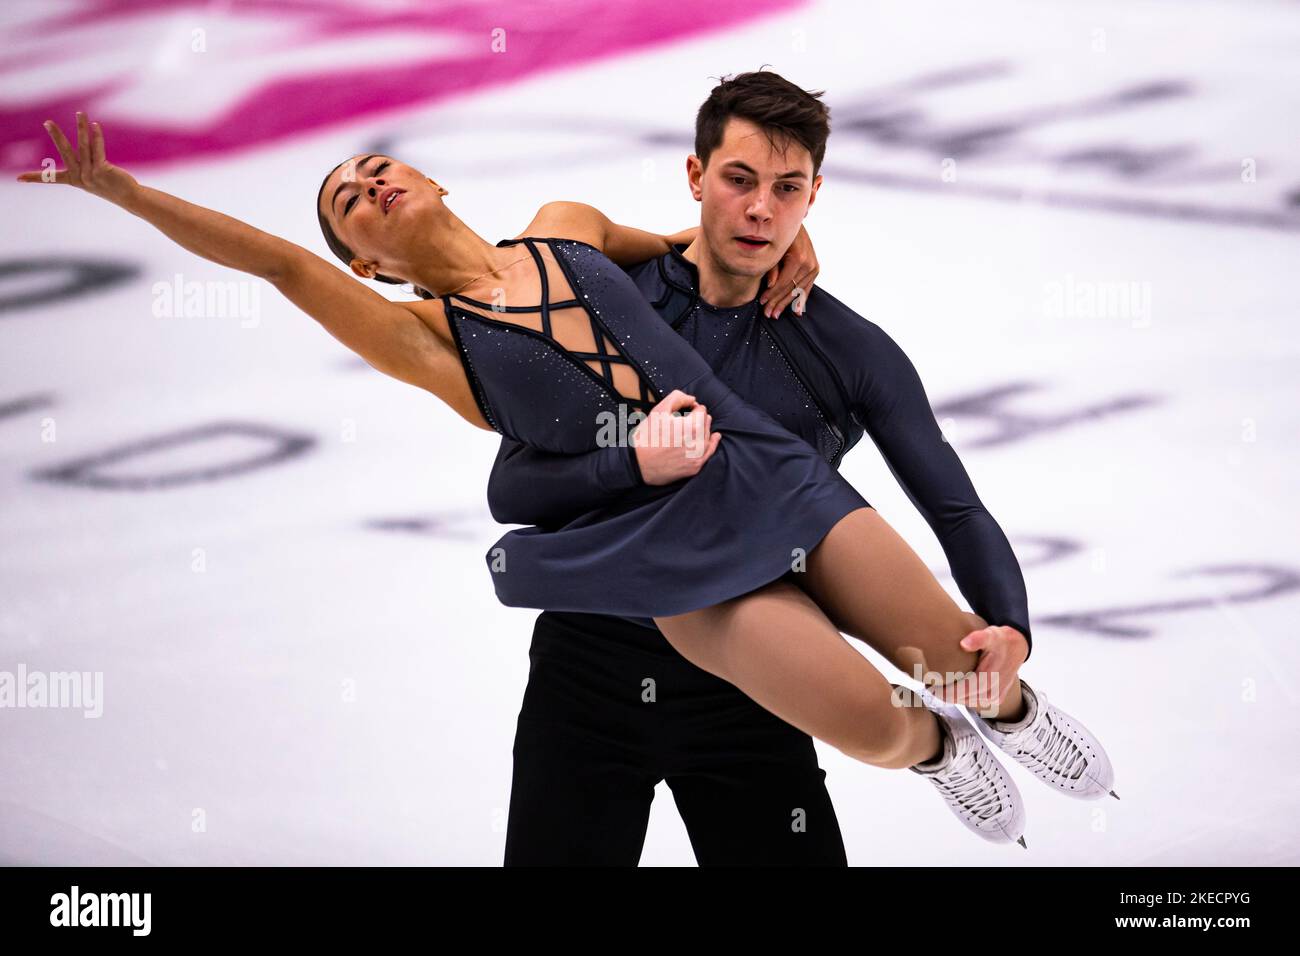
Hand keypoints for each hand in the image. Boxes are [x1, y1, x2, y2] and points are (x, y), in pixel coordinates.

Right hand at [17, 112, 138, 206]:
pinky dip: (96, 136)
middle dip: (56, 136)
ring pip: (83, 146)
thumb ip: (84, 163)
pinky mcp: (102, 170)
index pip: (50, 178)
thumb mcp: (92, 176)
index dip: (35, 177)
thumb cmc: (110, 185)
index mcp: (73, 180)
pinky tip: (95, 125)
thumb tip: (83, 145)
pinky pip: (97, 149)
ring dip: (81, 128)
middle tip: (47, 122)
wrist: (129, 197)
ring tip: (80, 113)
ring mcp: (90, 174)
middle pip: (64, 152)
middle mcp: (80, 177)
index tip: (18, 179)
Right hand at [631, 389, 721, 484]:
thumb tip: (692, 399)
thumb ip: (678, 398)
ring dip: (703, 430)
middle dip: (698, 419)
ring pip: (709, 436)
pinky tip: (715, 437)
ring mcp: (698, 456)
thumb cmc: (647, 436)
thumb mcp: (659, 411)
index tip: (684, 412)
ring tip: (692, 429)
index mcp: (693, 426)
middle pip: (707, 423)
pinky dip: (712, 444)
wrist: (639, 464)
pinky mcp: (696, 467)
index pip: (702, 410)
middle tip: (684, 422)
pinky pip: (710, 452)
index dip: (692, 409)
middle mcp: (700, 442)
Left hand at [760, 223, 818, 318]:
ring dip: (786, 304)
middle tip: (768, 313)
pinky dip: (801, 300)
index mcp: (798, 258)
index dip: (772, 294)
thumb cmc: (780, 235)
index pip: (783, 283)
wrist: (795, 223)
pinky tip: (796, 312)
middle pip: (790, 289)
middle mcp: (808, 264)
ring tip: (775, 313)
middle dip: (777, 302)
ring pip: (798, 291)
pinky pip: (807, 288)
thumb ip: (772, 268)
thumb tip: (770, 285)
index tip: (762, 302)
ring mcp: (813, 267)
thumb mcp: (773, 249)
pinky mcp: (815, 269)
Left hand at [929, 625, 1028, 717]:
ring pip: (965, 701)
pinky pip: (973, 701)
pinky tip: (954, 686)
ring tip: (939, 684)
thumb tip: (964, 643)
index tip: (928, 684)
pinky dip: (962, 696)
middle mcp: (992, 692)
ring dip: (952, 695)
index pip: (959, 692)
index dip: (942, 691)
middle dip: (943, 694)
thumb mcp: (991, 634)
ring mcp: (994, 697)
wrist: (1017, 647)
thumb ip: (978, 638)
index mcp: (988, 678)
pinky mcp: (995, 699)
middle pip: (960, 698)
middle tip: (929, 684)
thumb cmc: (1000, 640)